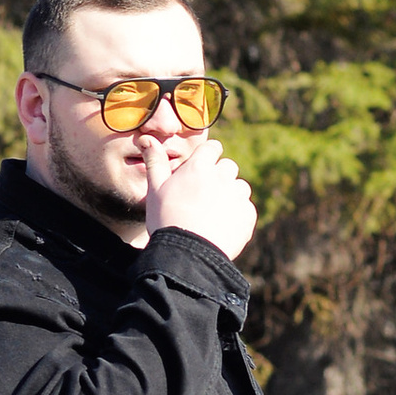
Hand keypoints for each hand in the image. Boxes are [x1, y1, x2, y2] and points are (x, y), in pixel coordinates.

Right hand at [147, 133, 255, 260]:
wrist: (187, 256)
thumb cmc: (166, 220)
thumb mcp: (155, 190)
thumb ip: (155, 162)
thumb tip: (148, 138)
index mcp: (199, 167)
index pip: (212, 148)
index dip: (208, 156)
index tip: (203, 167)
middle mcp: (222, 177)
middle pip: (228, 167)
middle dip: (219, 177)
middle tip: (204, 196)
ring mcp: (237, 196)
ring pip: (240, 187)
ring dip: (231, 194)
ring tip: (214, 213)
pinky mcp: (247, 216)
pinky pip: (246, 208)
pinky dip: (238, 215)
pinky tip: (222, 226)